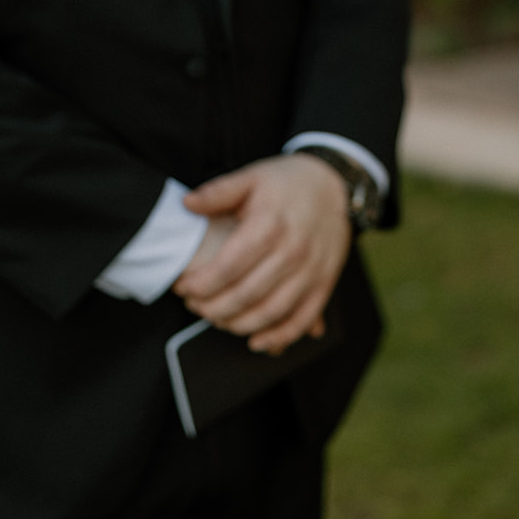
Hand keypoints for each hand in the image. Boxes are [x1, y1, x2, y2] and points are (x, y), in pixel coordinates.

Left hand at [172, 153, 350, 353]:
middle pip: (245, 295)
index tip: (183, 287)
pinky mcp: (325, 284)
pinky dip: (279, 337)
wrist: (335, 184)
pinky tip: (257, 341)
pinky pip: (301, 320)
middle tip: (194, 306)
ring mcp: (311, 271)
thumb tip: (187, 203)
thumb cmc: (287, 182)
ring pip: (270, 313)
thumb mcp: (251, 177)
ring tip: (217, 319)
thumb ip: (218, 192)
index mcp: (269, 225)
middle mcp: (292, 251)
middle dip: (212, 308)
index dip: (200, 284)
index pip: (226, 268)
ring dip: (238, 325)